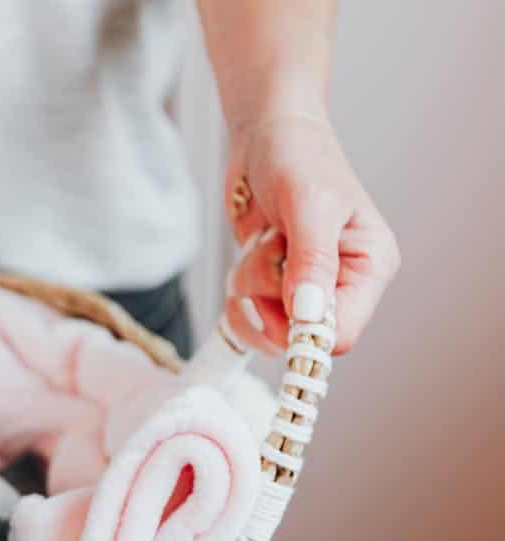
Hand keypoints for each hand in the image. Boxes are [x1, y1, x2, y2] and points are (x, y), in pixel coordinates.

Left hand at [224, 114, 399, 353]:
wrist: (266, 137)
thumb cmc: (298, 157)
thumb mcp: (308, 204)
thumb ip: (312, 262)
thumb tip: (310, 316)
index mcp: (369, 267)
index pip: (342, 334)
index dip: (303, 332)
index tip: (276, 304)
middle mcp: (341, 283)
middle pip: (296, 336)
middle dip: (270, 298)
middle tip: (270, 250)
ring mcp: (306, 287)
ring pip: (267, 325)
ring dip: (251, 285)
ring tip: (265, 240)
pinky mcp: (276, 284)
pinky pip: (249, 314)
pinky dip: (238, 290)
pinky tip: (250, 253)